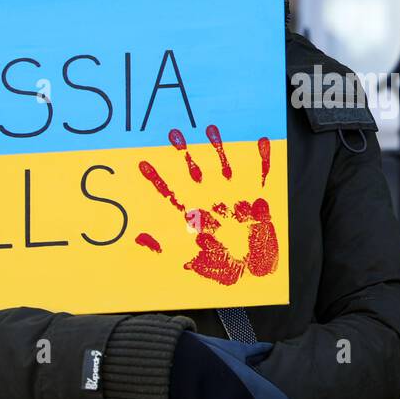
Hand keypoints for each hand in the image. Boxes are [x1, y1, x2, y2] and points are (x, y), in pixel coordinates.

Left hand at [136, 125, 278, 284]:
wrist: (253, 269)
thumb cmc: (222, 265)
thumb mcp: (189, 261)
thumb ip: (163, 249)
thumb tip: (137, 239)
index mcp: (193, 212)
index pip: (170, 191)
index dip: (156, 178)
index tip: (142, 164)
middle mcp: (210, 197)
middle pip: (192, 169)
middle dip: (183, 152)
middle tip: (172, 133)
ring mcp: (233, 194)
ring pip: (222, 164)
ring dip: (217, 147)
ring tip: (211, 129)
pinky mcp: (256, 196)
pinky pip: (260, 173)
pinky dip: (262, 158)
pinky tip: (262, 141)